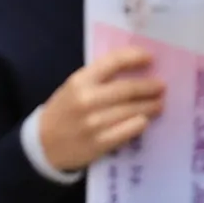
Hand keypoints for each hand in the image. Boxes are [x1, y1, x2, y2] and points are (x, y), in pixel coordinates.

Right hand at [29, 44, 165, 174]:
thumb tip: (134, 70)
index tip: (150, 59)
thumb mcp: (73, 87)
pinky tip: (144, 121)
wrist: (42, 145)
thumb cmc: (62, 112)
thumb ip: (98, 78)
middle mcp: (87, 100)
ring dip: (150, 106)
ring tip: (158, 105)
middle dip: (149, 87)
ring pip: (131, 110)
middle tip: (161, 87)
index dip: (135, 57)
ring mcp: (93, 123)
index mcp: (80, 81)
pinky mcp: (99, 143)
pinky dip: (140, 124)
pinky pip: (128, 131)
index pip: (114, 62)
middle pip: (128, 89)